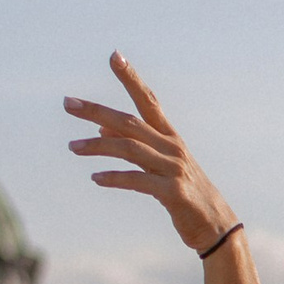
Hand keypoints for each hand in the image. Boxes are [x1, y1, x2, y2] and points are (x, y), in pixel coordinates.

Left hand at [63, 56, 234, 254]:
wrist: (216, 226)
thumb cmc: (184, 194)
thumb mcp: (159, 165)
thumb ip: (133, 144)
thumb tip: (102, 129)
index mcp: (169, 136)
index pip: (148, 100)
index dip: (131, 78)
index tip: (114, 56)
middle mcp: (172, 147)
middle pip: (129, 122)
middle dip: (97, 111)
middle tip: (68, 104)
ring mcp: (173, 168)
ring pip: (129, 149)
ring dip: (97, 147)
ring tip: (72, 147)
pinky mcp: (173, 192)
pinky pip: (138, 180)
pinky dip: (115, 178)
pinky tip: (96, 178)